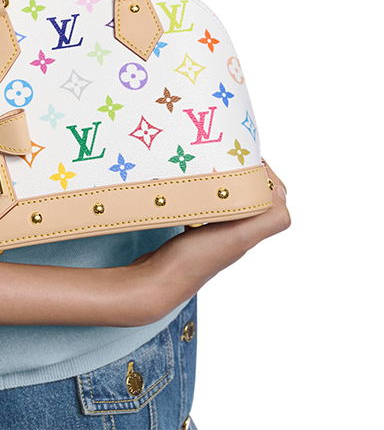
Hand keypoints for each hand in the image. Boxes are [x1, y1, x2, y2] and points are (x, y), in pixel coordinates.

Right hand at [125, 159, 289, 323]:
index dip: (265, 175)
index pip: (271, 198)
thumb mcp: (239, 236)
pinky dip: (200, 196)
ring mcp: (213, 235)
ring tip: (207, 167)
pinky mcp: (191, 235)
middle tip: (225, 157)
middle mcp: (235, 234)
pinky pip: (204, 209)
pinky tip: (188, 189)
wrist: (157, 281)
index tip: (247, 156)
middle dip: (242, 175)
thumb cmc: (196, 260)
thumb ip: (268, 219)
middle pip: (249, 198)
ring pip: (226, 203)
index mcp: (249, 231)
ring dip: (221, 184)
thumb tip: (280, 192)